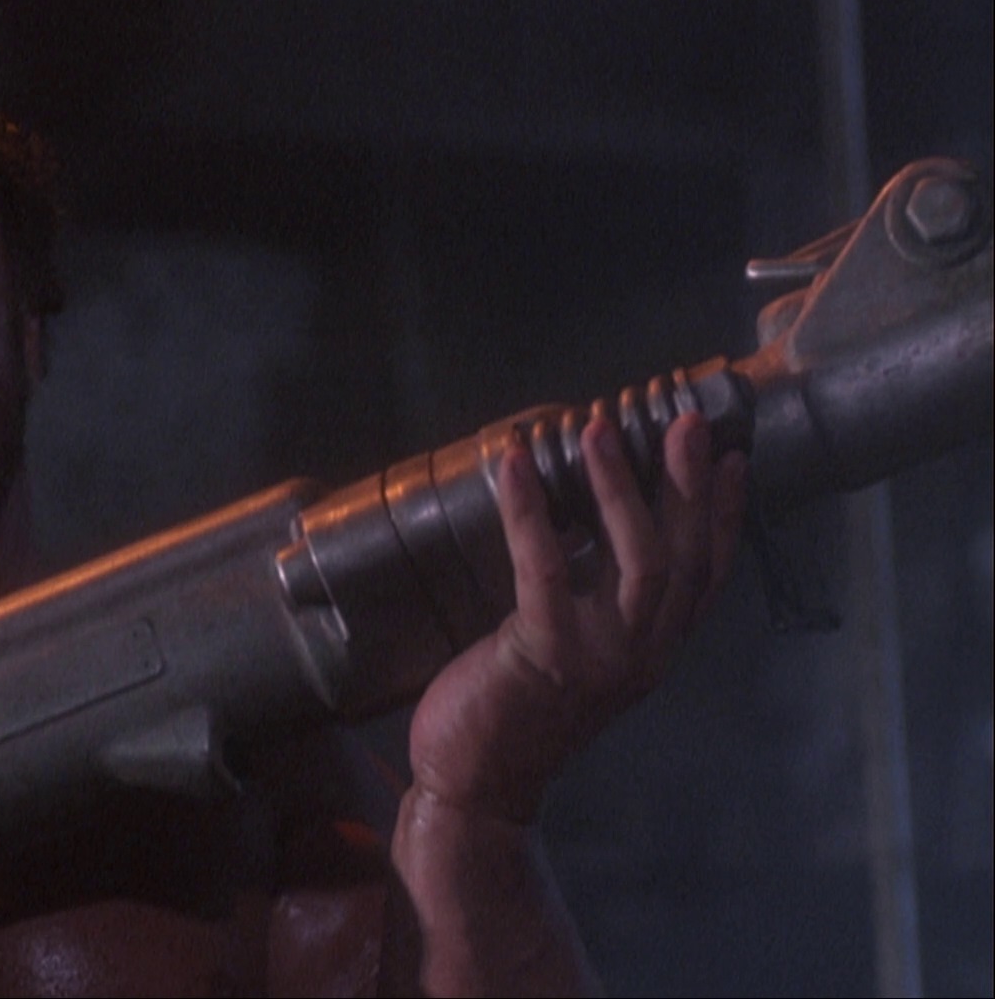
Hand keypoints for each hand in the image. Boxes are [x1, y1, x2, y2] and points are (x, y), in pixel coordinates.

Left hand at [405, 412, 746, 823]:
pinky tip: (513, 465)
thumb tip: (583, 520)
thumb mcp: (568, 649)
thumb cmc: (512, 709)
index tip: (730, 456)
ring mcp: (600, 658)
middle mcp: (642, 655)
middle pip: (684, 558)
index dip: (724, 514)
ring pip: (639, 562)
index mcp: (652, 650)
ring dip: (620, 488)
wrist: (475, 785)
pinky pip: (545, 569)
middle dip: (687, 484)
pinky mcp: (545, 657)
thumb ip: (589, 598)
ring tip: (600, 427)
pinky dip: (530, 511)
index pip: (709, 576)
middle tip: (683, 420)